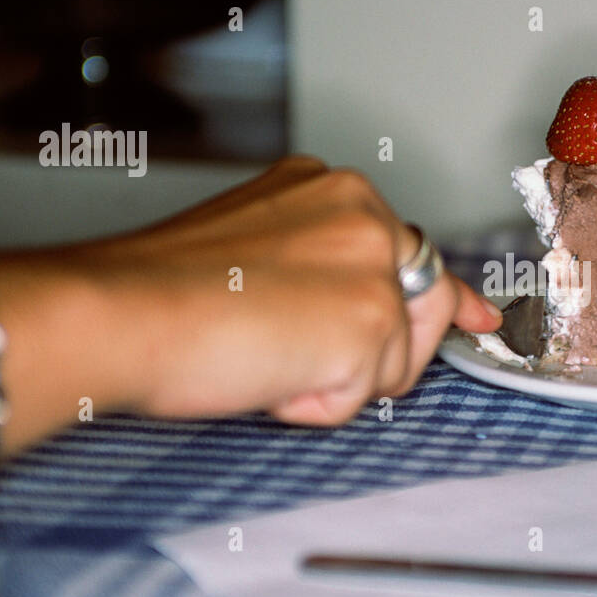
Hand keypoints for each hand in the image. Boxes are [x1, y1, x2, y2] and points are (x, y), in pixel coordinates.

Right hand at [78, 155, 501, 424]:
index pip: (410, 253)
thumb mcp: (259, 254)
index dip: (444, 296)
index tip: (480, 314)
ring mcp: (374, 266)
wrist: (115, 311)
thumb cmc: (161, 293)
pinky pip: (360, 397)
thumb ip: (330, 269)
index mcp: (333, 191)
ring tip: (261, 351)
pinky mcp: (371, 320)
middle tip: (290, 350)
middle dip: (373, 352)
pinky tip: (265, 372)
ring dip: (334, 379)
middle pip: (420, 312)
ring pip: (394, 362)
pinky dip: (313, 404)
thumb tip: (391, 302)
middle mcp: (364, 213)